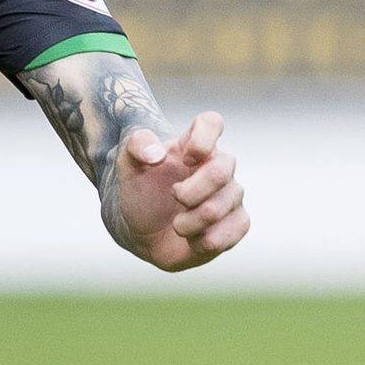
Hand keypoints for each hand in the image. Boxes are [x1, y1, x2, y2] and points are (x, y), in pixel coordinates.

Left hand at [110, 110, 247, 271]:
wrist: (142, 232)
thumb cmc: (140, 192)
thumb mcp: (127, 164)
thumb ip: (137, 147)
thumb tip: (156, 154)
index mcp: (194, 145)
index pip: (211, 123)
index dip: (202, 139)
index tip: (185, 158)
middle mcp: (219, 166)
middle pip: (221, 171)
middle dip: (189, 193)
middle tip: (173, 197)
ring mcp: (232, 195)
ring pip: (219, 209)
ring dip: (189, 223)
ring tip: (177, 224)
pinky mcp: (238, 222)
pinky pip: (233, 231)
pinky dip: (205, 241)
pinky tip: (194, 239)